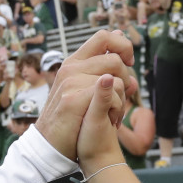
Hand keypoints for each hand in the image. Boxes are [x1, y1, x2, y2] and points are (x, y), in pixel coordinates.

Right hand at [37, 30, 134, 160]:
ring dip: (122, 97)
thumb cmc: (72, 120)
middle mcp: (70, 68)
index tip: (129, 62)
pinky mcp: (72, 99)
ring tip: (116, 112)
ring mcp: (69, 82)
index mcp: (73, 63)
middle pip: (114, 57)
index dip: (122, 45)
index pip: (103, 36)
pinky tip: (112, 119)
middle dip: (126, 77)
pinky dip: (116, 108)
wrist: (53, 146)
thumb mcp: (86, 90)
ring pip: (114, 77)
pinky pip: (108, 93)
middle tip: (123, 96)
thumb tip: (127, 54)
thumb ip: (104, 71)